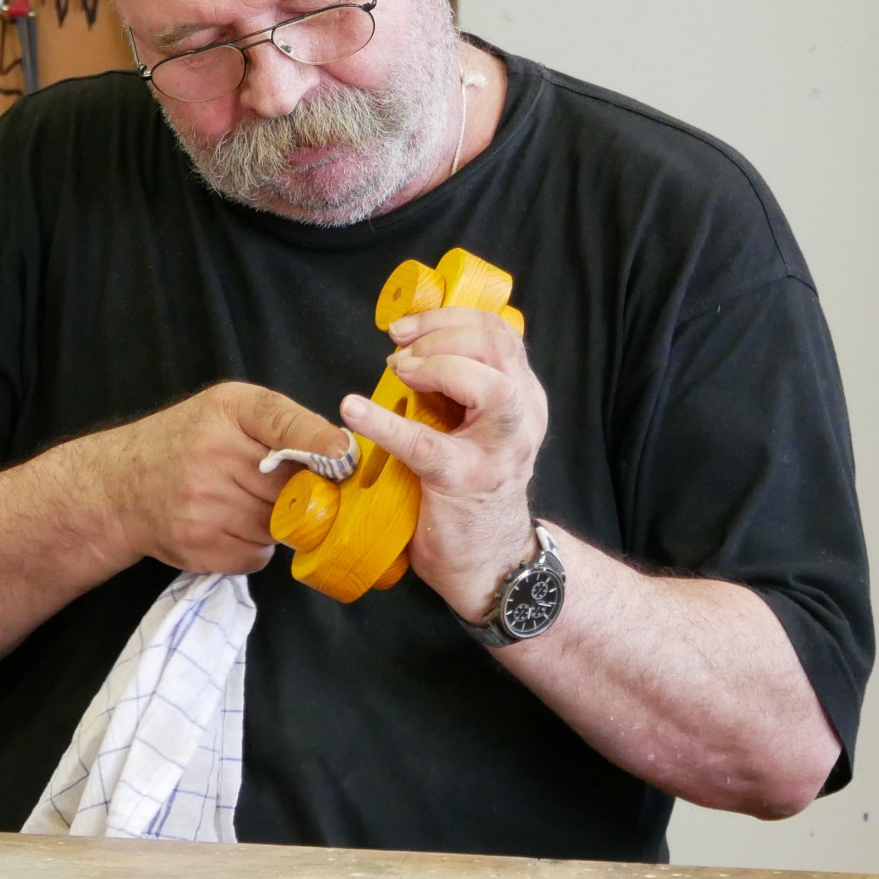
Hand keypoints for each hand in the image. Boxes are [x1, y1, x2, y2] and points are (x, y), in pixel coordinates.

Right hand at [77, 382, 348, 575]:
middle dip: (300, 491)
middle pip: (292, 485)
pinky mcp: (199, 544)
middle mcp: (212, 453)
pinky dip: (255, 546)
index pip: (282, 422)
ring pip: (278, 525)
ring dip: (276, 521)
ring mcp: (203, 503)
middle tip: (286, 487)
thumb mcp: (228, 410)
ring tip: (244, 503)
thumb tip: (342, 455)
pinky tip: (230, 526)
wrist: (119, 486)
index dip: (318, 441)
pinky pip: (258, 555)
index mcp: (227, 411)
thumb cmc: (186, 441)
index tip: (344, 456)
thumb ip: (282, 423)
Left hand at [341, 307, 545, 620]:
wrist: (490, 562)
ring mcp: (499, 451)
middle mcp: (523, 417)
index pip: (499, 333)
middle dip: (441, 332)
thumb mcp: (478, 428)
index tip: (407, 325)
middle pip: (497, 347)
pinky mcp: (465, 481)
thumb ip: (459, 390)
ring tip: (398, 371)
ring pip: (489, 387)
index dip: (450, 317)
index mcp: (523, 397)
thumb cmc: (473, 490)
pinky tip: (354, 411)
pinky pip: (426, 444)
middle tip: (397, 346)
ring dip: (437, 366)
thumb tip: (406, 349)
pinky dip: (386, 423)